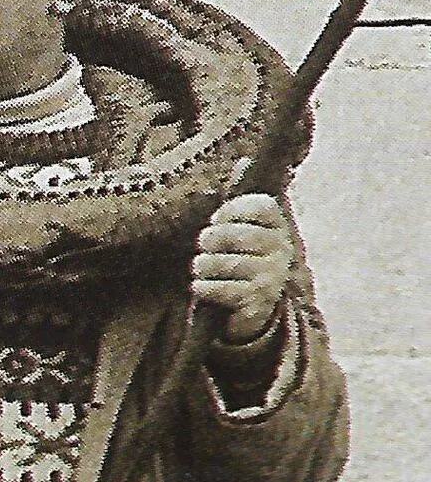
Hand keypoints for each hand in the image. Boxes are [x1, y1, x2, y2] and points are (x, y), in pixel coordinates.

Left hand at [192, 194, 292, 342]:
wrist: (250, 308)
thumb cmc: (237, 260)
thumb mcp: (240, 231)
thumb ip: (234, 212)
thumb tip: (236, 172)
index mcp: (278, 228)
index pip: (261, 207)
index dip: (231, 210)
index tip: (216, 220)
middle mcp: (282, 251)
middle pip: (240, 235)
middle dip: (212, 238)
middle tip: (202, 243)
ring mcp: (272, 278)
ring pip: (229, 263)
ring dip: (204, 264)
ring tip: (199, 266)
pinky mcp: (258, 302)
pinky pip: (225, 290)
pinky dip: (204, 287)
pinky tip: (198, 286)